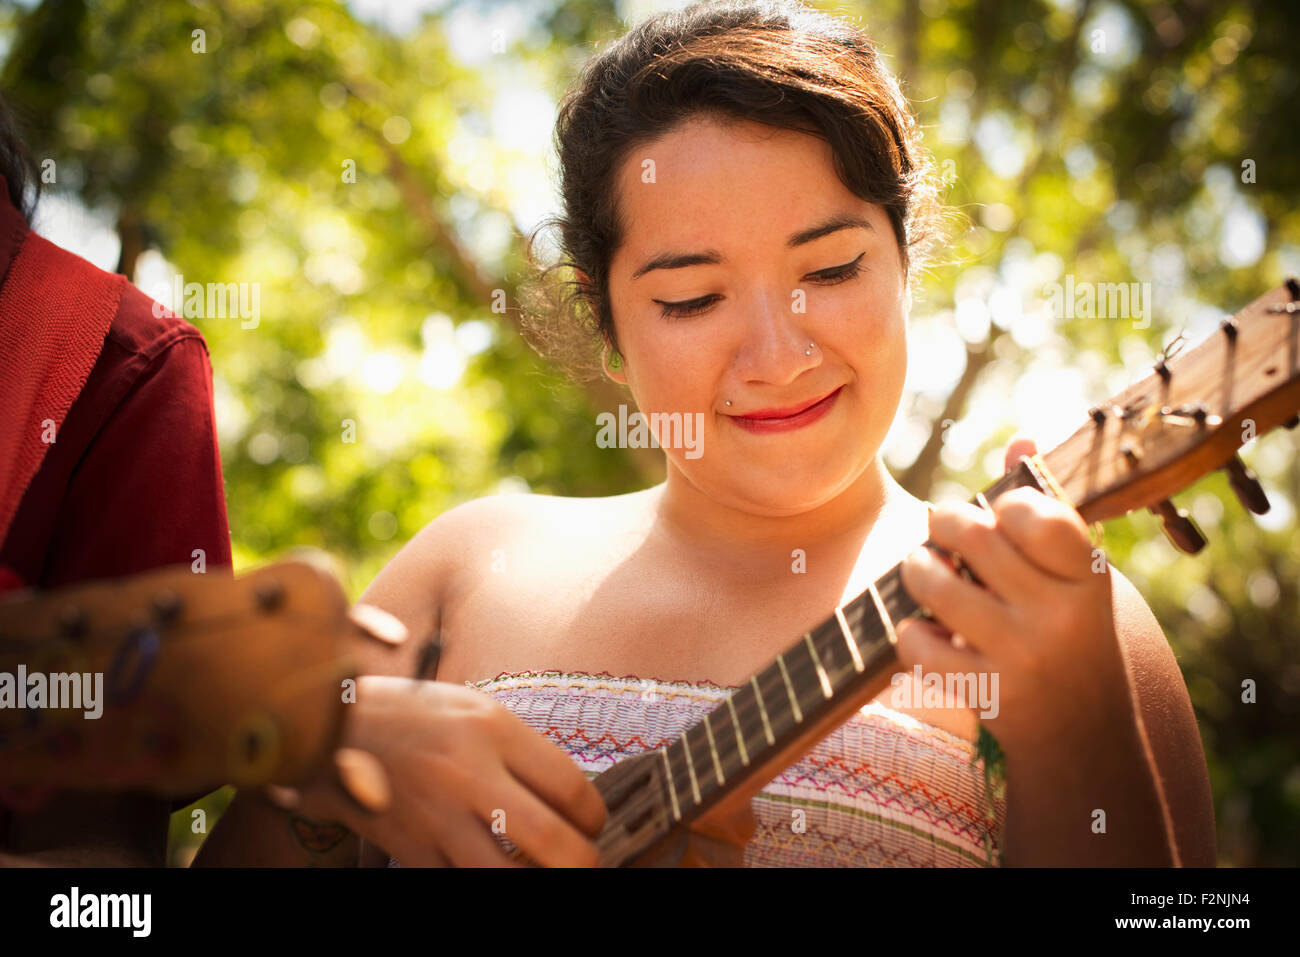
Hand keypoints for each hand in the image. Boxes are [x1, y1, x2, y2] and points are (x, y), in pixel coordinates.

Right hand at [268, 676, 606, 866]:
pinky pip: (461, 881)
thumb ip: (520, 750)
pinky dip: (483, 878)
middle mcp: (468, 774)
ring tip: (543, 870)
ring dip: (535, 880)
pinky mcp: (410, 849)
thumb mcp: (474, 710)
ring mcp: (437, 817)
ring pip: (507, 877)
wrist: (331, 729)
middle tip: (584, 861)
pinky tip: (490, 867)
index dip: (594, 817)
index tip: (593, 824)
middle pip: (553, 842)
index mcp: (492, 729)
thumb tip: (571, 798)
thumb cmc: (414, 716)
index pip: (571, 787)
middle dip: (582, 863)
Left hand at [896, 436, 1130, 758]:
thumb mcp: (1071, 574)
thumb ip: (1043, 506)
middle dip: (942, 523)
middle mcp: (1059, 614)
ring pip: (934, 583)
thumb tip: (1019, 440)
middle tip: (941, 532)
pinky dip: (910, 631)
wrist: (1083, 733)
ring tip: (925, 573)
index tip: (995, 516)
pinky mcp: (985, 691)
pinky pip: (917, 641)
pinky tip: (929, 633)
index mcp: (1087, 576)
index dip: (1000, 504)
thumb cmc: (1067, 630)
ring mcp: (1021, 655)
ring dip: (916, 569)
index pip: (1033, 512)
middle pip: (971, 536)